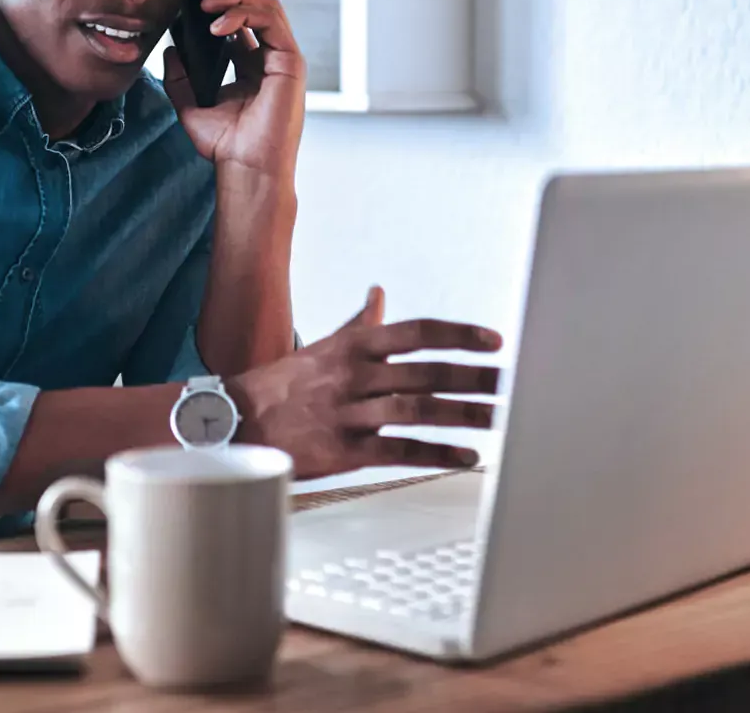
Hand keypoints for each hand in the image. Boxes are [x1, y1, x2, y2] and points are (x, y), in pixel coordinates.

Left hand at [162, 0, 305, 177]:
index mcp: (250, 64)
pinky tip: (218, 24)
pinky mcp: (290, 62)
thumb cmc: (225, 145)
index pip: (239, 17)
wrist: (246, 169)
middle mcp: (268, 56)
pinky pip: (271, 22)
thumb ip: (179, 78)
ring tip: (206, 2)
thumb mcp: (189, 106)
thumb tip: (169, 50)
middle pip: (254, 3)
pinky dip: (245, 14)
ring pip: (265, 6)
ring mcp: (282, 58)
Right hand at [226, 287, 502, 479]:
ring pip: (417, 411)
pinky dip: (436, 454)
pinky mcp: (345, 450)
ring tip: (498, 418)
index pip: (416, 332)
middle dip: (473, 378)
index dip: (458, 336)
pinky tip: (465, 456)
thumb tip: (379, 293)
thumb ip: (359, 322)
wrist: (239, 419)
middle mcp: (355, 375)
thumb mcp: (325, 345)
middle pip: (425, 374)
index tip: (494, 341)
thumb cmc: (287, 382)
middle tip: (511, 383)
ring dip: (462, 415)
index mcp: (354, 346)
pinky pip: (398, 451)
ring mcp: (349, 413)